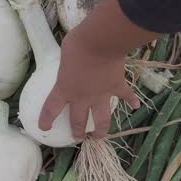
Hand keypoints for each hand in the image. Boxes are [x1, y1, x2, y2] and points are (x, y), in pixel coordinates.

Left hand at [38, 0, 160, 140]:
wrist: (101, 43)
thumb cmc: (77, 45)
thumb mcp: (64, 55)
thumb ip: (67, 64)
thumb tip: (70, 61)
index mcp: (65, 89)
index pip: (52, 109)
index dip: (47, 120)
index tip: (44, 128)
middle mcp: (82, 97)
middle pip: (78, 120)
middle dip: (77, 131)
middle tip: (78, 138)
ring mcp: (101, 94)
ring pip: (102, 119)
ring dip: (101, 130)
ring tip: (100, 136)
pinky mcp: (117, 87)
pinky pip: (126, 96)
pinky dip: (132, 100)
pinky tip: (136, 106)